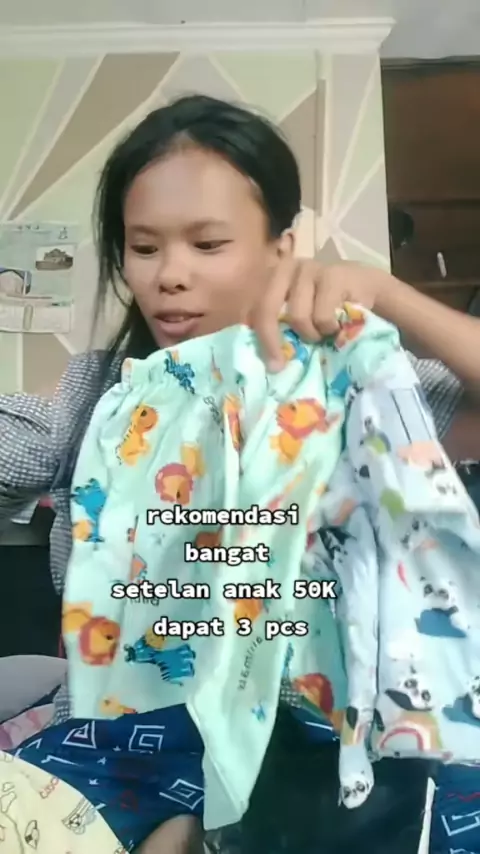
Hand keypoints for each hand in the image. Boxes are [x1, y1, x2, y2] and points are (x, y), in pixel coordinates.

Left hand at [250, 258, 387, 370]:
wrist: (370, 290)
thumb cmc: (331, 308)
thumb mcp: (302, 315)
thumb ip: (281, 327)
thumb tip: (266, 361)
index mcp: (274, 278)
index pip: (255, 308)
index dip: (257, 337)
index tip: (268, 364)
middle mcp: (287, 268)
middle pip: (266, 308)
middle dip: (271, 341)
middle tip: (279, 365)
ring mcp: (310, 269)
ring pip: (297, 316)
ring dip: (312, 334)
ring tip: (324, 334)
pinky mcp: (332, 275)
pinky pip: (322, 316)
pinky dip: (330, 328)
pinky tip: (338, 324)